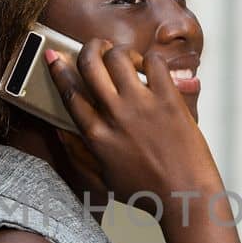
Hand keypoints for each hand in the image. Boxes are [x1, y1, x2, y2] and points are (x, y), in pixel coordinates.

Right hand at [45, 40, 221, 212]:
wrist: (186, 195)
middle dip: (88, 48)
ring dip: (118, 51)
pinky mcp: (168, 99)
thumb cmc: (147, 192)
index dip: (59, 70)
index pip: (69, 92)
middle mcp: (115, 115)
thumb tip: (60, 130)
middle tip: (95, 47)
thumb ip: (78, 155)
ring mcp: (142, 105)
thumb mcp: (102, 180)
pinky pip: (154, 62)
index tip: (55, 57)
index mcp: (96, 136)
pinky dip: (148, 59)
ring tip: (124, 58)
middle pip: (90, 64)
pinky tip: (149, 69)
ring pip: (118, 57)